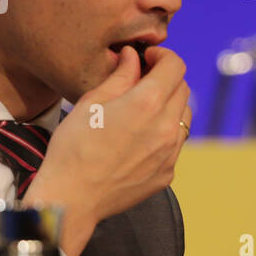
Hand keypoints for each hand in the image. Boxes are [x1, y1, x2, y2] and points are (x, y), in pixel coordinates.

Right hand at [23, 45, 190, 255]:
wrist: (72, 199)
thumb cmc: (73, 148)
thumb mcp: (91, 103)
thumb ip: (120, 76)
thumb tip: (133, 57)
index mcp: (147, 104)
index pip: (175, 66)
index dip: (162, 56)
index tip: (147, 58)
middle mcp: (166, 127)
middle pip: (182, 89)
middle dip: (165, 79)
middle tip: (142, 81)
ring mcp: (170, 153)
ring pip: (183, 116)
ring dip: (169, 105)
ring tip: (141, 110)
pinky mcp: (168, 172)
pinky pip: (175, 143)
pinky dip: (164, 132)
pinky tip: (139, 138)